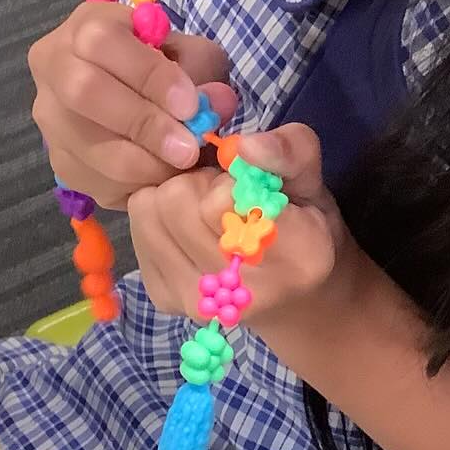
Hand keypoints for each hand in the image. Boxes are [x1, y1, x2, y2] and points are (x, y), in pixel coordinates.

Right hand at [28, 1, 237, 209]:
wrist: (140, 96)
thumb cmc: (167, 67)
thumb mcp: (191, 56)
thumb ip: (204, 74)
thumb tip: (217, 103)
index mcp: (85, 25)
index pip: (103, 41)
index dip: (148, 75)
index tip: (190, 105)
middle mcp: (54, 66)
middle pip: (82, 92)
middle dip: (142, 123)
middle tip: (187, 147)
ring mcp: (50, 116)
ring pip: (86, 145)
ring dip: (142, 162)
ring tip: (182, 166)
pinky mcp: (59, 159)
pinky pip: (91, 179)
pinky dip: (132, 185)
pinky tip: (161, 178)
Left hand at [128, 124, 358, 339]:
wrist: (294, 298)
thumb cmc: (305, 227)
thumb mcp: (312, 179)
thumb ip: (289, 151)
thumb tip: (242, 146)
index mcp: (294, 256)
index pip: (222, 200)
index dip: (227, 177)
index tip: (246, 185)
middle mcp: (242, 293)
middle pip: (175, 201)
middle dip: (195, 182)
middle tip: (223, 194)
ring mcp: (198, 303)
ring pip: (148, 210)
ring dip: (172, 197)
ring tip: (204, 210)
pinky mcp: (166, 300)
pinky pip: (137, 230)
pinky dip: (157, 219)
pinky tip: (188, 230)